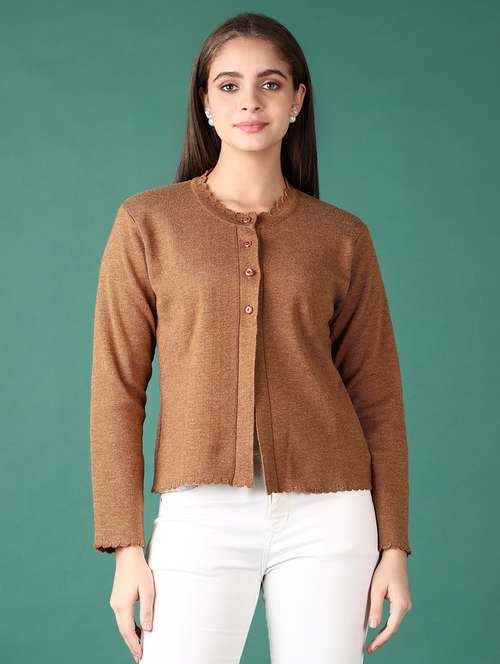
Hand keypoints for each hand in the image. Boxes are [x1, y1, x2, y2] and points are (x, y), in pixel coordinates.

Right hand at [109, 545, 154, 662]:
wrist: (128, 555)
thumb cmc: (140, 570)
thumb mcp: (148, 590)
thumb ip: (147, 610)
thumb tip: (147, 629)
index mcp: (123, 605)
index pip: (128, 632)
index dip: (135, 645)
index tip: (141, 656)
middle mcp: (116, 606)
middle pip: (124, 631)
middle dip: (132, 644)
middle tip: (140, 656)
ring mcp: (115, 602)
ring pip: (122, 625)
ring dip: (130, 636)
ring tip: (140, 646)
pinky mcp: (117, 599)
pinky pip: (122, 617)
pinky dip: (129, 627)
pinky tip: (137, 630)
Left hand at [366, 548, 411, 654]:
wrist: (395, 558)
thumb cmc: (385, 571)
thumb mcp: (376, 589)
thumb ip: (376, 608)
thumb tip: (374, 627)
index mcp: (400, 605)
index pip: (390, 628)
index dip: (381, 640)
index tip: (371, 648)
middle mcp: (406, 607)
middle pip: (394, 628)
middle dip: (382, 639)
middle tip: (370, 648)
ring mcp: (406, 604)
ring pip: (395, 623)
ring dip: (385, 632)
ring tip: (374, 642)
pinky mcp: (403, 601)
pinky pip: (395, 617)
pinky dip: (388, 625)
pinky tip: (380, 628)